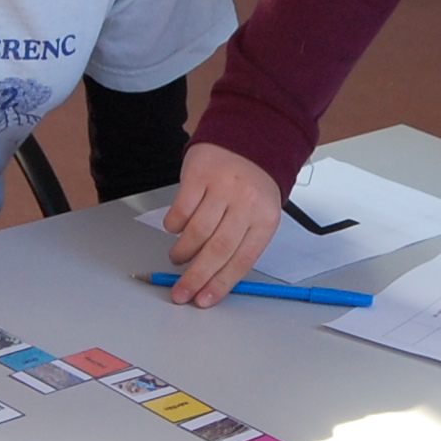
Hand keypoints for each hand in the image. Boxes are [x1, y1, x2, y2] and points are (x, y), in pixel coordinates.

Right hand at [162, 142, 281, 306]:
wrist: (248, 140)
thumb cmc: (252, 186)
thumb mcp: (258, 215)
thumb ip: (241, 245)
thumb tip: (213, 282)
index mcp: (265, 219)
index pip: (242, 260)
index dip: (220, 284)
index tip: (203, 300)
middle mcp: (246, 203)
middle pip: (218, 249)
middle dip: (196, 277)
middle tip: (180, 292)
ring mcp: (223, 188)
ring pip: (196, 232)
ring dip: (183, 252)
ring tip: (179, 257)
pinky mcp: (200, 175)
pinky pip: (181, 210)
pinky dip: (175, 225)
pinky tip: (177, 228)